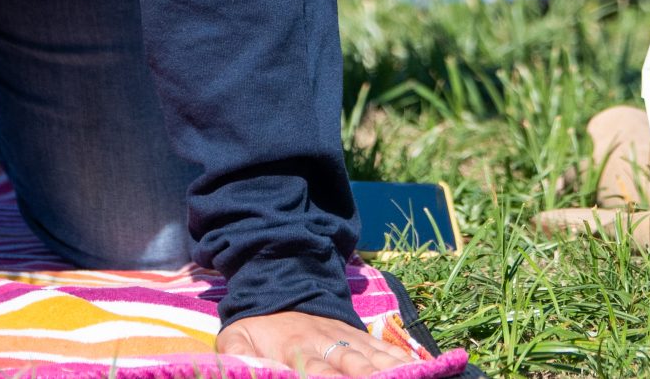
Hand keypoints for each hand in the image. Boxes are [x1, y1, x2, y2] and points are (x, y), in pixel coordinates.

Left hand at [217, 310, 413, 375]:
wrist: (279, 280)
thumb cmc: (258, 321)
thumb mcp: (236, 336)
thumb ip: (235, 355)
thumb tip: (233, 370)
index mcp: (295, 347)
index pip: (315, 370)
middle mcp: (325, 342)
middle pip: (352, 364)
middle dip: (368, 377)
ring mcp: (345, 336)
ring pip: (372, 355)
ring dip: (389, 369)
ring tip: (412, 377)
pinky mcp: (357, 333)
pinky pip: (383, 347)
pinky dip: (400, 358)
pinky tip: (417, 368)